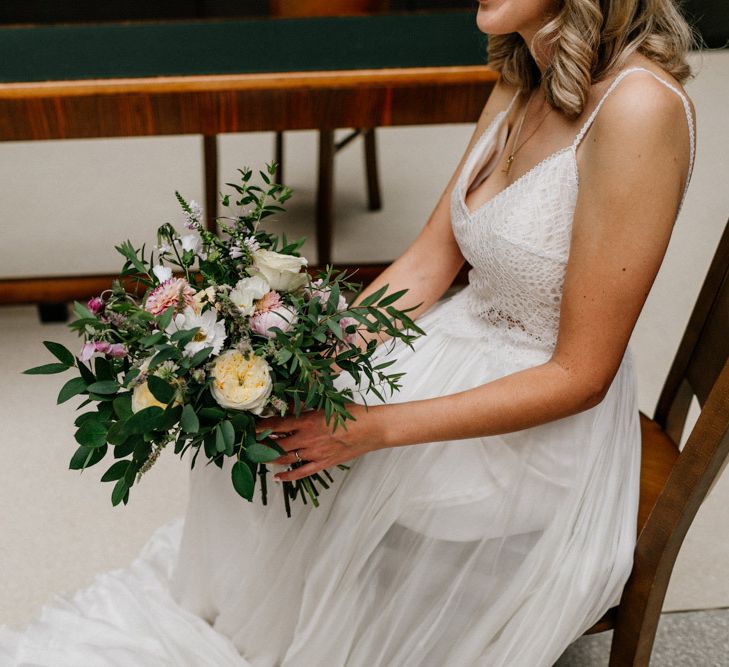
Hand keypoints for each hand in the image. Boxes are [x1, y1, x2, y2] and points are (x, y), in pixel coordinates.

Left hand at [257, 403, 385, 481]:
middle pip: (275, 444)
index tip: (249, 426)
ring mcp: (314, 453)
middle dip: (259, 444)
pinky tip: (277, 477)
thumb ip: (308, 406)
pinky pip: (300, 473)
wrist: (372, 428)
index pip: (276, 424)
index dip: (260, 426)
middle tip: (248, 444)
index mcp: (307, 420)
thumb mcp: (328, 404)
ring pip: (284, 459)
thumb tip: (292, 405)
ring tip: (258, 456)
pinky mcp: (323, 463)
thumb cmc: (352, 413)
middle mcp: (306, 438)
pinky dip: (287, 477)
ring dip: (269, 458)